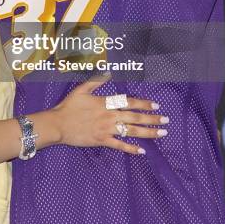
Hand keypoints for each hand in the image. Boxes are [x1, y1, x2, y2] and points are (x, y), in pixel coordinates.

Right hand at [53, 77, 168, 154]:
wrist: (58, 124)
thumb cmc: (68, 106)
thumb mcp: (81, 90)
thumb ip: (96, 81)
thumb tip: (107, 71)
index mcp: (105, 102)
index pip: (129, 102)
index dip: (144, 103)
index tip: (156, 105)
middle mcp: (109, 116)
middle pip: (135, 117)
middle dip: (152, 118)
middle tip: (166, 120)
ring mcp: (106, 129)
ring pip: (131, 131)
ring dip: (148, 132)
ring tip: (161, 133)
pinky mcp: (101, 141)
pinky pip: (119, 145)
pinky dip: (131, 149)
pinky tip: (142, 151)